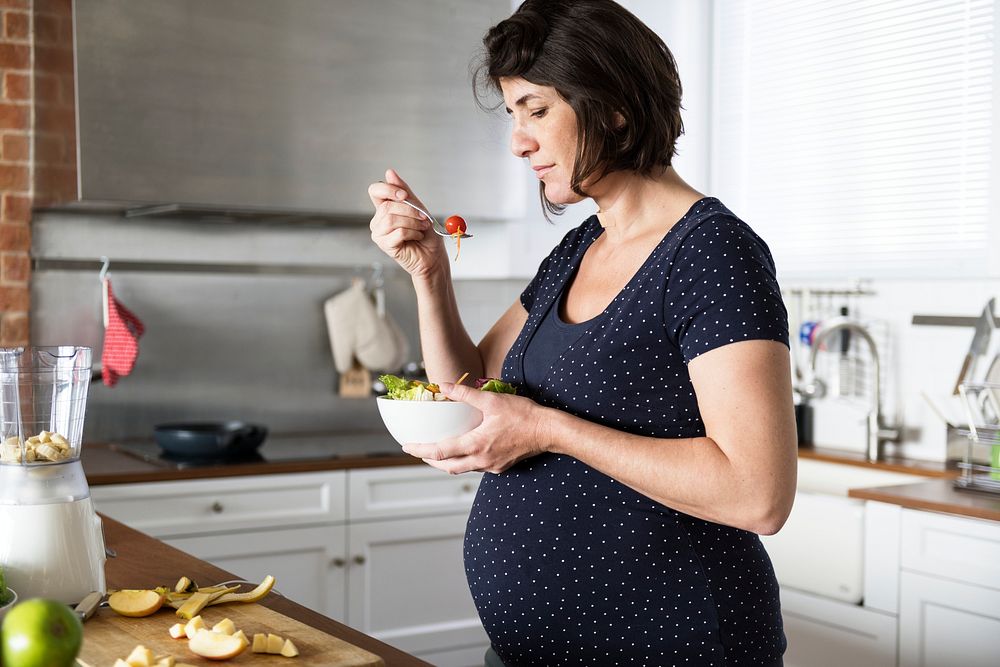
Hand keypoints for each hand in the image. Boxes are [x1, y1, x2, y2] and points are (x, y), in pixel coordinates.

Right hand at [367, 169, 445, 277]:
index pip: (375, 191)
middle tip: (424, 218)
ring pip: (391, 219)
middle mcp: (379, 220)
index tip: (404, 195)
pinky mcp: (385, 245)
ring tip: (421, 228)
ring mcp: (379, 233)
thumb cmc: (426, 234)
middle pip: (387, 206)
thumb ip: (404, 192)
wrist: (433, 256)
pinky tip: (417, 237)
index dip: (388, 189)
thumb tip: (389, 172)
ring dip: (412, 222)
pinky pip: (397, 233)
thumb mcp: (418, 208)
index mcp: (385, 208)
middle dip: (410, 210)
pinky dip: (412, 233)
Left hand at [402, 382, 548, 473]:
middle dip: (430, 460)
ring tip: (437, 452)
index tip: (408, 446)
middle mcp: (481, 460)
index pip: (441, 451)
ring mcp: (492, 466)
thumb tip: (443, 386)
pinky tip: (465, 451)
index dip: (421, 450)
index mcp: (476, 444)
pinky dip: (464, 461)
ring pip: (462, 469)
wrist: (549, 431)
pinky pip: (476, 467)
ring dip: (447, 462)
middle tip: (418, 451)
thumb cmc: (524, 415)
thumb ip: (465, 394)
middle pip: (447, 466)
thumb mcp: (492, 400)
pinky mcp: (501, 467)